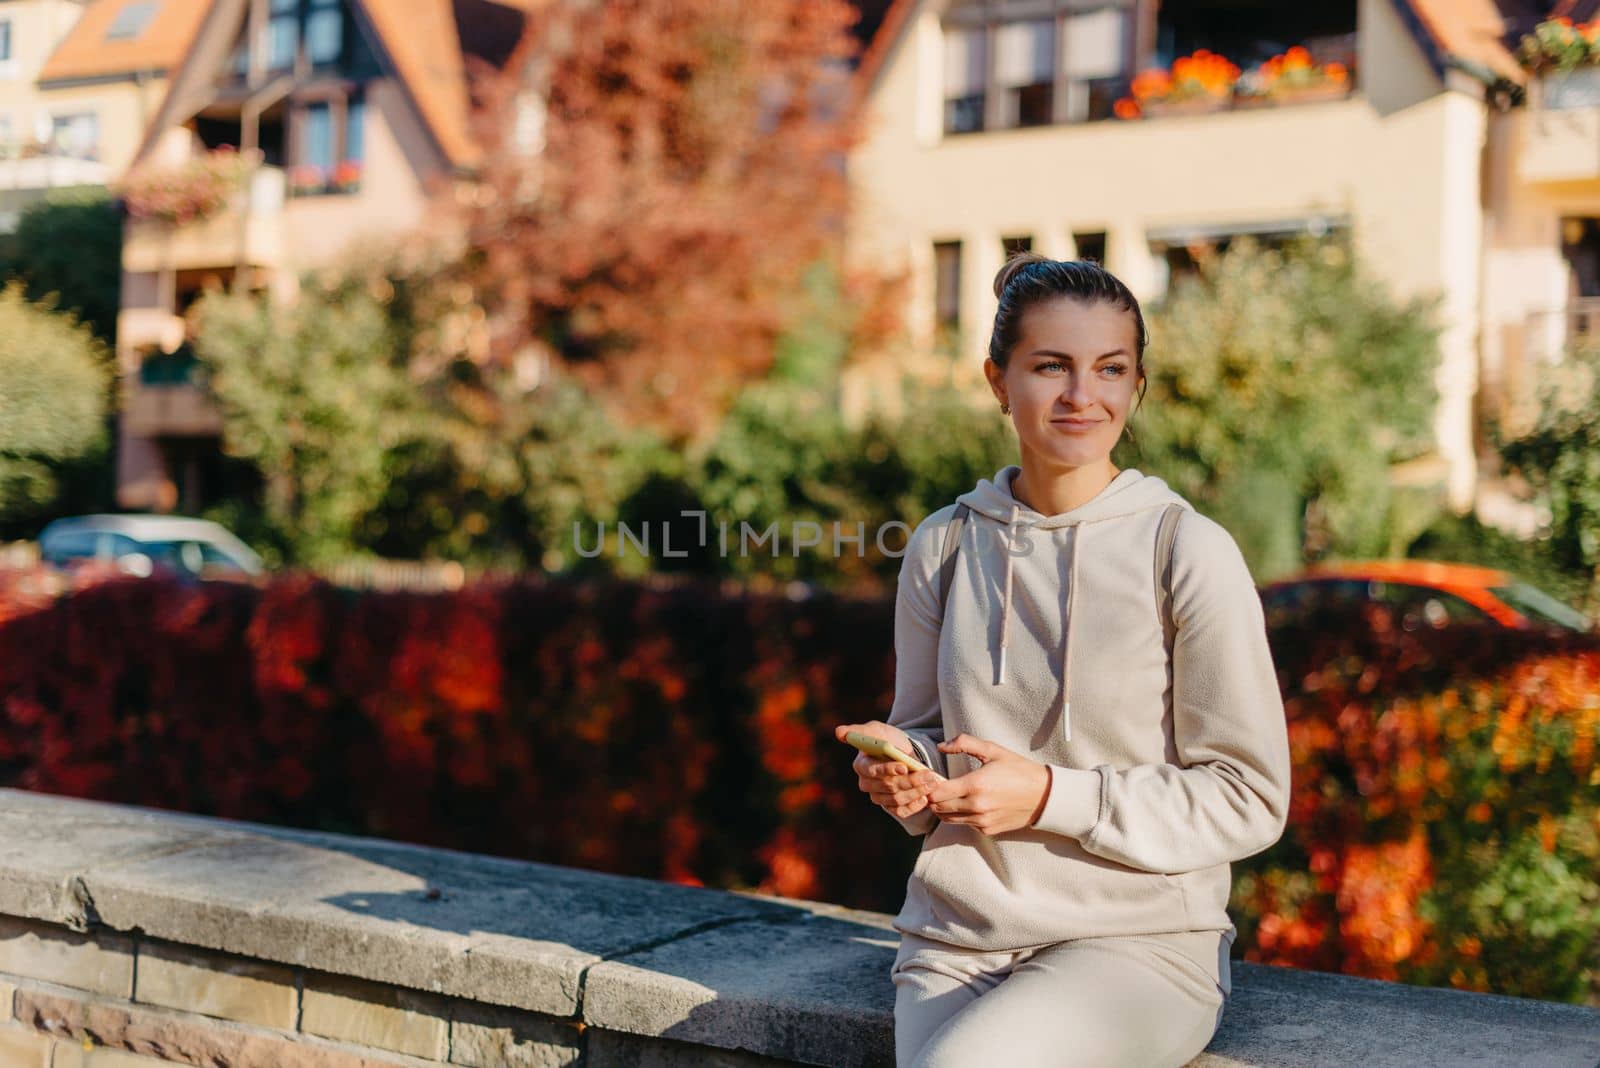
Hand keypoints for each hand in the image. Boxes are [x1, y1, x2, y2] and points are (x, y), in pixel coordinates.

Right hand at [834, 721, 939, 819]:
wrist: (904, 752)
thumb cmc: (888, 739)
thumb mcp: (877, 730)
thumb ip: (861, 731)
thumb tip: (839, 732)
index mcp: (861, 765)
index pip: (872, 771)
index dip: (887, 770)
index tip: (903, 767)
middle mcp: (866, 784)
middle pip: (888, 787)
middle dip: (910, 781)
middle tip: (929, 774)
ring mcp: (878, 797)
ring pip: (897, 799)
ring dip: (916, 791)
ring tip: (932, 782)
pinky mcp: (889, 807)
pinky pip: (900, 812)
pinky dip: (914, 806)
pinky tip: (925, 797)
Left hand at [923, 733, 1050, 836]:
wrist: (1044, 795)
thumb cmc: (1018, 770)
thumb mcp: (993, 750)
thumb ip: (964, 743)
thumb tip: (942, 746)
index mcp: (975, 785)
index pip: (937, 792)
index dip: (929, 785)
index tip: (931, 778)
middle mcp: (976, 806)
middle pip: (938, 808)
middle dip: (933, 797)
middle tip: (936, 786)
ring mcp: (981, 821)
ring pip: (948, 819)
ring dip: (943, 808)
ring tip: (948, 794)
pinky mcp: (987, 830)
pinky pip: (964, 824)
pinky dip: (960, 815)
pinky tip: (968, 803)